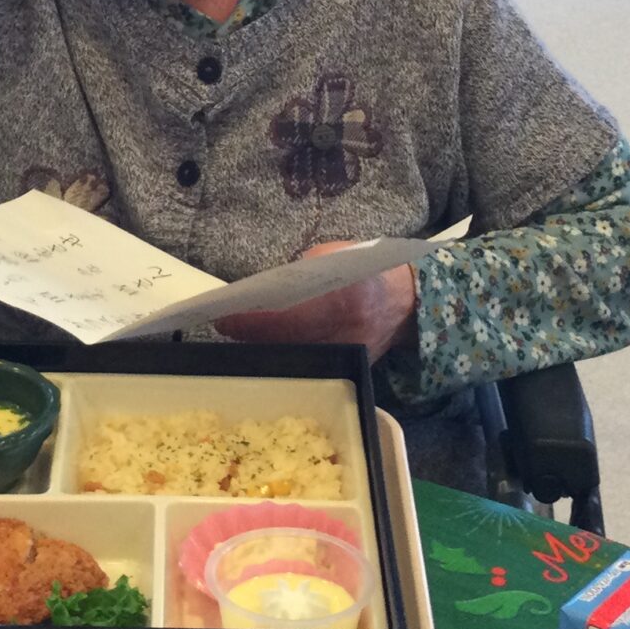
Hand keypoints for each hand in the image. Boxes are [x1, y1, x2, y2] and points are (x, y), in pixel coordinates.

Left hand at [215, 242, 418, 364]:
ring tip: (239, 335)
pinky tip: (267, 348)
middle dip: (250, 337)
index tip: (222, 318)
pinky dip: (286, 358)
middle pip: (284, 344)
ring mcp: (347, 357)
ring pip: (293, 360)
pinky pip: (310, 367)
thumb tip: (258, 292)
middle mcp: (345, 333)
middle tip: (225, 324)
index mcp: (342, 296)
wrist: (407, 299)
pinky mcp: (349, 371)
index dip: (251, 322)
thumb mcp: (331, 258)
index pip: (287, 317)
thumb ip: (297, 275)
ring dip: (263, 350)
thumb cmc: (365, 268)